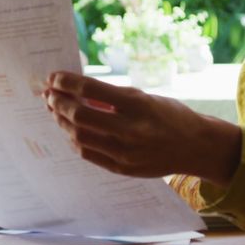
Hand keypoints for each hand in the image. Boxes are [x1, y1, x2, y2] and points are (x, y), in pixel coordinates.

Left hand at [44, 71, 240, 186]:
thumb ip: (113, 96)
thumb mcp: (145, 97)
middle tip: (49, 94)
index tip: (54, 77)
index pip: (90, 89)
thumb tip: (77, 90)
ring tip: (56, 111)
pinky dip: (75, 140)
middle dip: (57, 102)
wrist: (195, 147)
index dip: (67, 82)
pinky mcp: (122, 168)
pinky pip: (88, 153)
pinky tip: (71, 130)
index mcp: (137, 105)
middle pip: (79, 115)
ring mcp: (124, 152)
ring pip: (79, 136)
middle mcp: (129, 129)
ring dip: (62, 121)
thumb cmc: (170, 116)